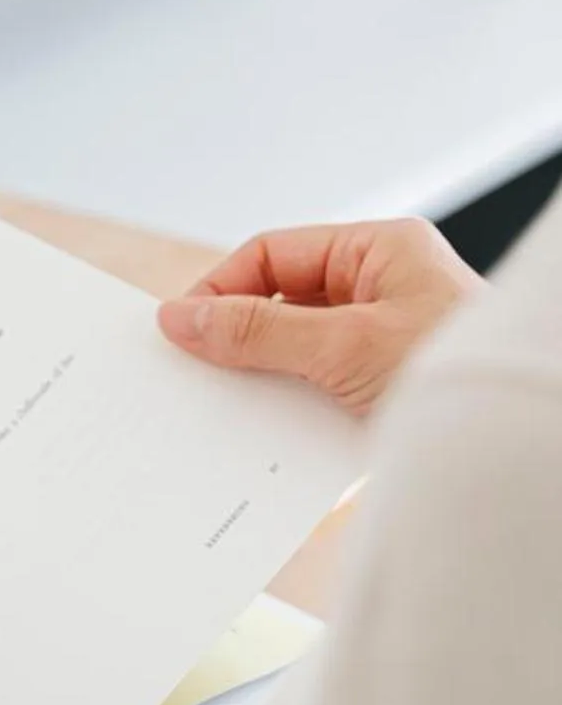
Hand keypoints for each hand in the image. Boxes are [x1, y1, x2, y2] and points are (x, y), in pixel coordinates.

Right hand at [155, 217, 482, 414]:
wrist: (524, 451)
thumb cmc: (462, 378)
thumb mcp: (346, 347)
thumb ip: (259, 331)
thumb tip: (183, 318)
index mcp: (380, 253)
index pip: (274, 254)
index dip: (221, 288)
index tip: (180, 328)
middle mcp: (380, 291)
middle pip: (277, 303)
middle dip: (235, 338)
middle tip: (192, 371)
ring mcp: (379, 343)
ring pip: (291, 352)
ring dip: (261, 381)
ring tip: (229, 409)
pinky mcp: (377, 391)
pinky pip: (313, 392)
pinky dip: (286, 412)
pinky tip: (268, 437)